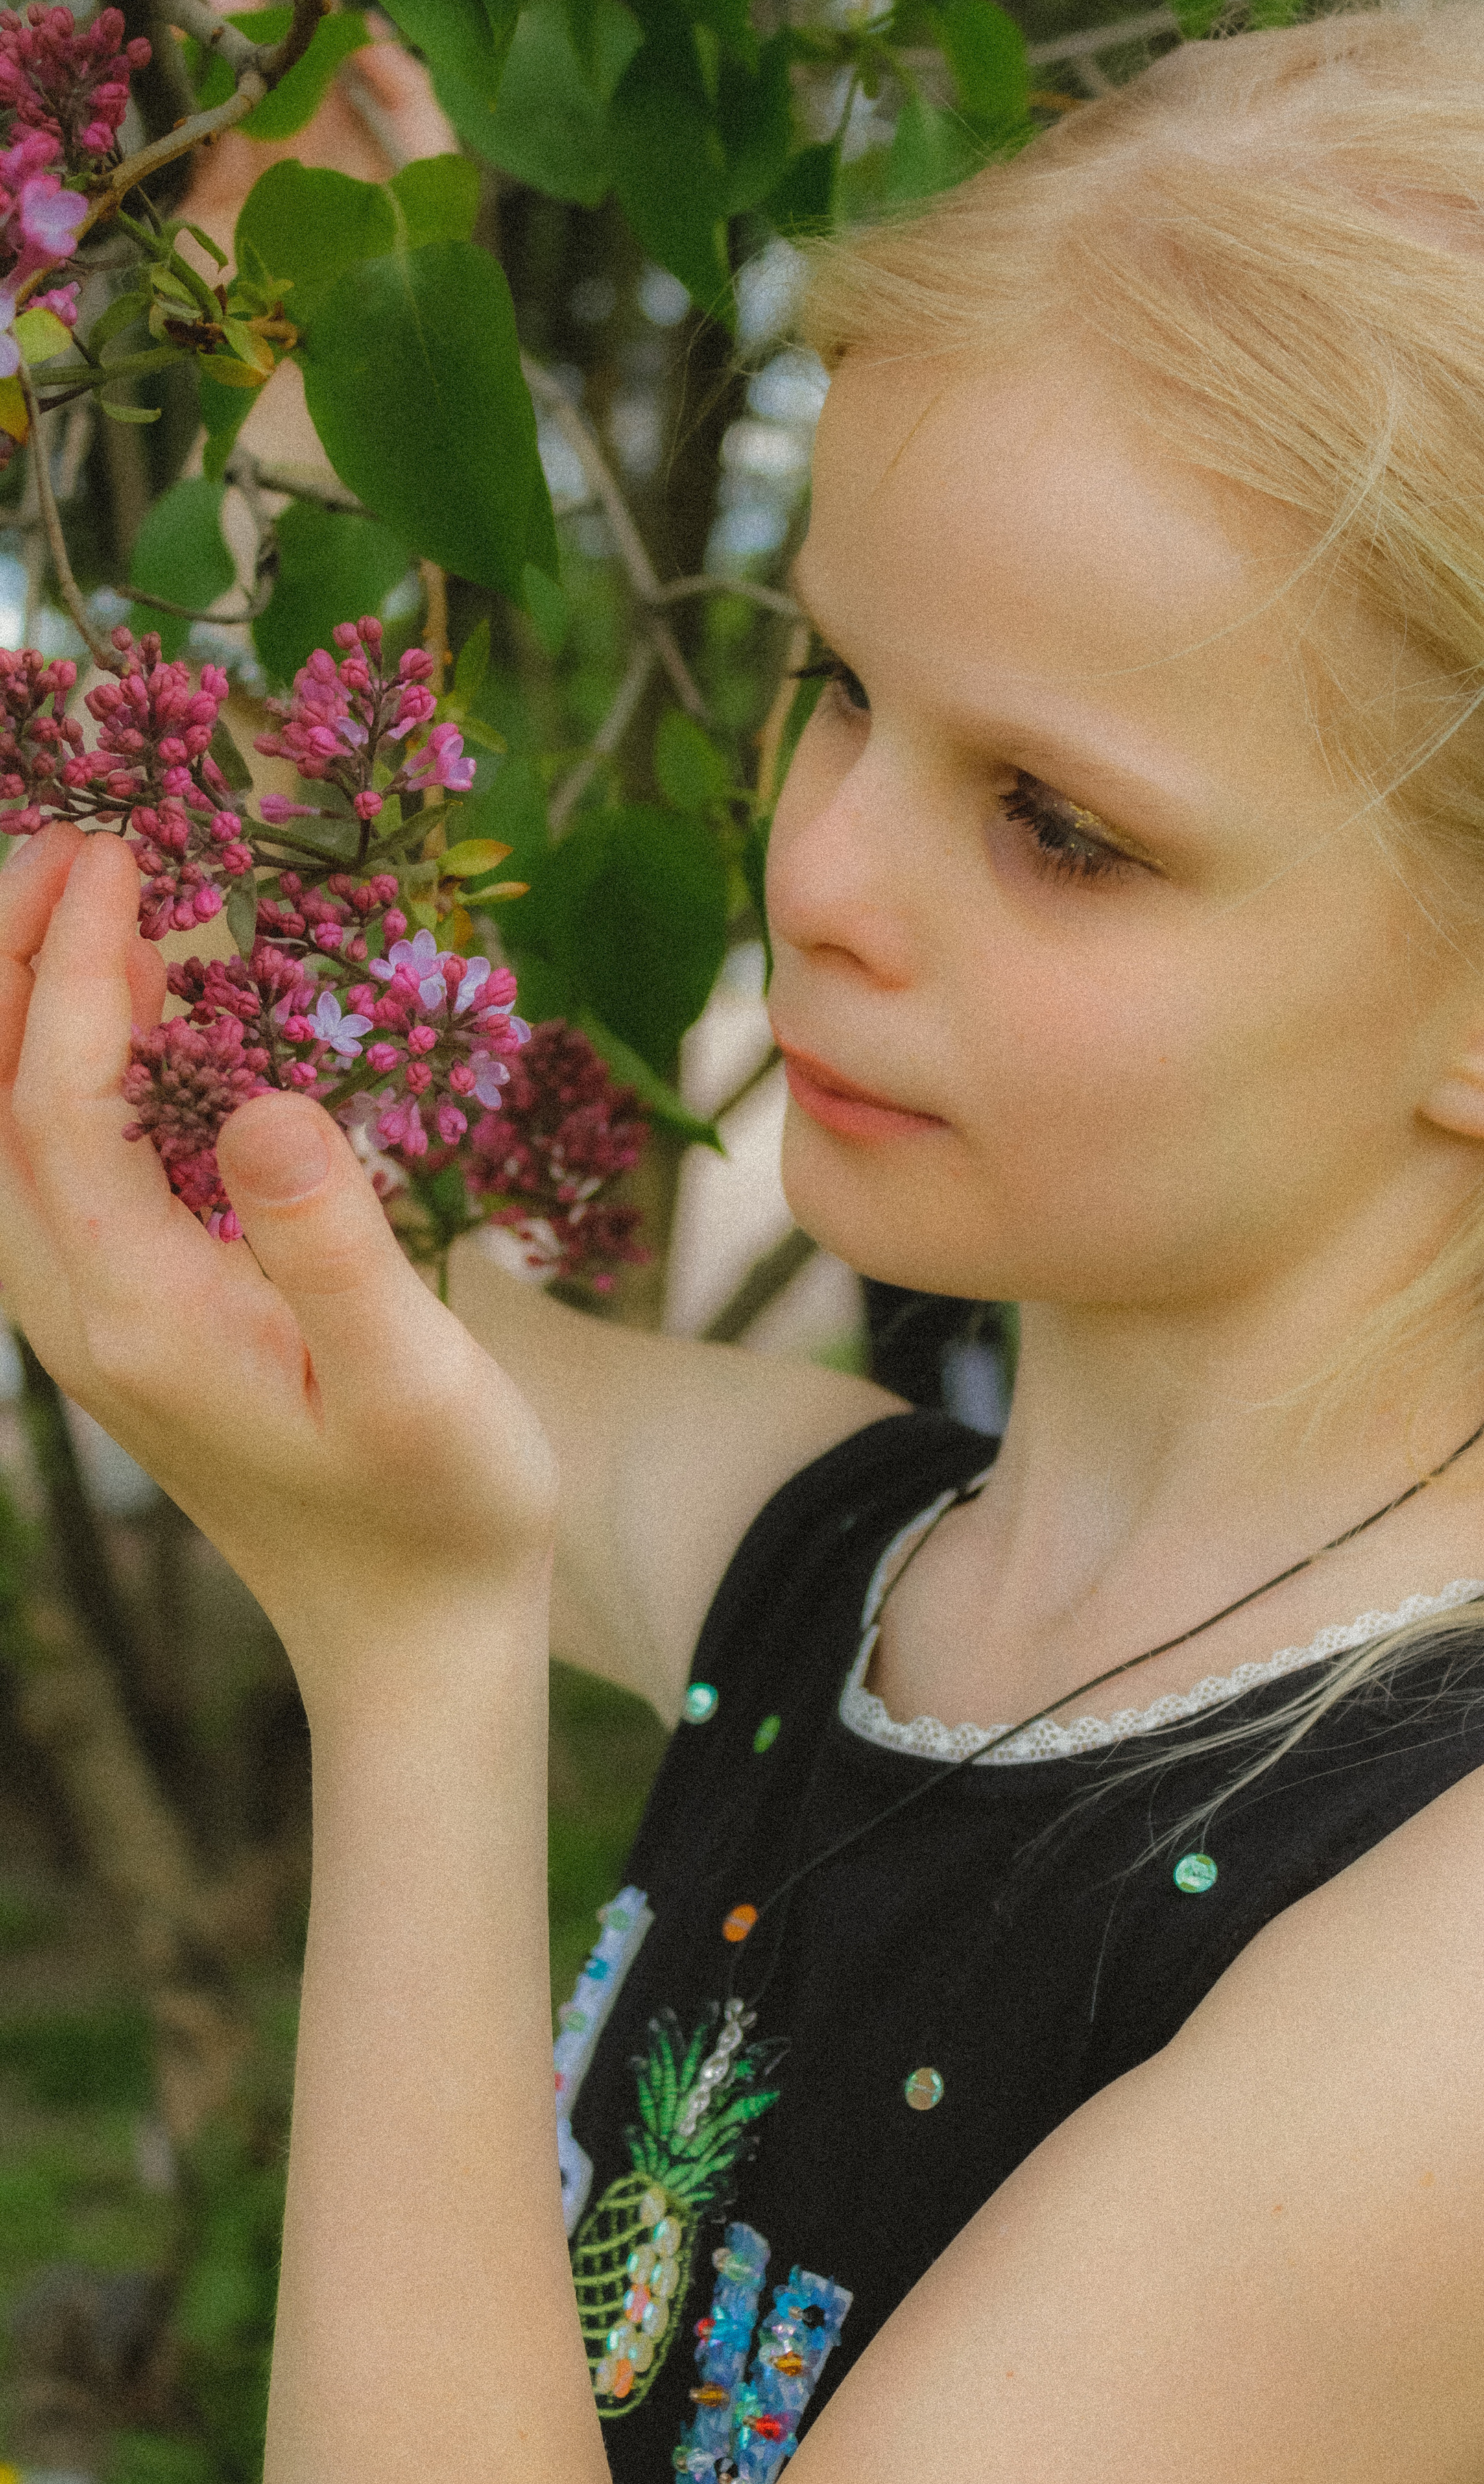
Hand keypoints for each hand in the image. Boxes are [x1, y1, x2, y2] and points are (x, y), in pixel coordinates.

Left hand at [0, 828, 556, 1715]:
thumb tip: (257, 1098)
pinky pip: (46, 1175)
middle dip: (8, 962)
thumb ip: (332, 1244)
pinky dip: (57, 1074)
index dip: (73, 970)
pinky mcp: (126, 1329)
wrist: (412, 1639)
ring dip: (21, 1014)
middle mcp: (82, 1318)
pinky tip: (139, 1028)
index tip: (125, 856)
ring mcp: (93, 1328)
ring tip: (92, 905)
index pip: (54, 1107)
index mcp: (139, 1317)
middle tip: (84, 843)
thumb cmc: (440, 1512)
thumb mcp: (416, 1379)